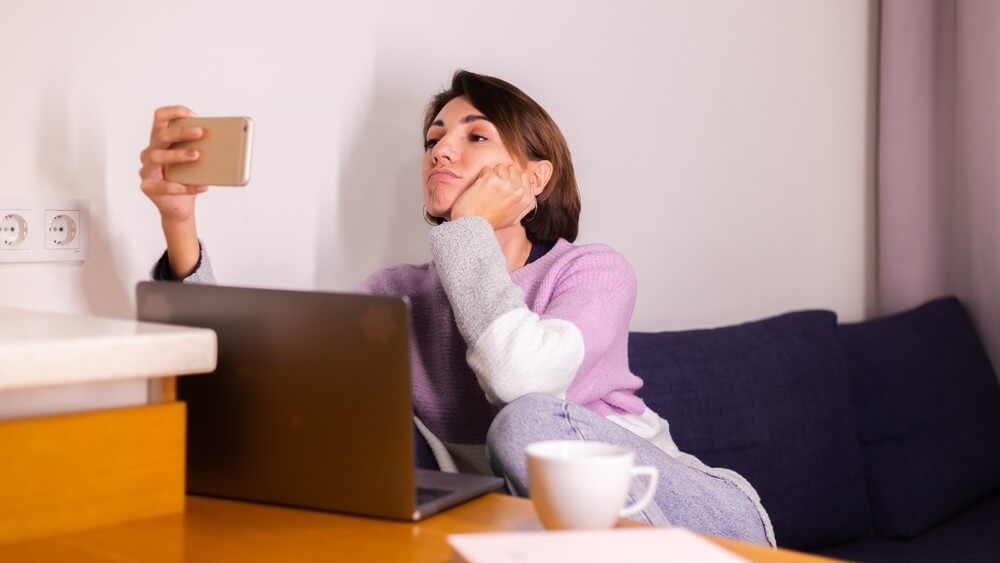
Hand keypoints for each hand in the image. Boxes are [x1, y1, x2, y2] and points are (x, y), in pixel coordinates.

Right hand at [138, 105, 206, 224]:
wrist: (180, 208)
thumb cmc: (188, 180)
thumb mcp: (196, 162)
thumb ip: (202, 149)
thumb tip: (224, 142)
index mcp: (160, 141)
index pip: (160, 118)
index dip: (174, 112)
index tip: (193, 114)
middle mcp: (150, 152)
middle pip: (161, 135)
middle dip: (181, 131)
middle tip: (201, 132)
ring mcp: (146, 170)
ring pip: (157, 156)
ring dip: (178, 154)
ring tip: (197, 155)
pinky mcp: (148, 187)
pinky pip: (166, 186)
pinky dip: (185, 186)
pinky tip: (203, 186)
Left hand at [450, 164, 536, 229]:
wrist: (473, 225)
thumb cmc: (491, 222)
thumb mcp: (514, 219)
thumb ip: (523, 204)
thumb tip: (527, 192)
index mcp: (527, 200)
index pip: (525, 177)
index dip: (513, 179)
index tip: (505, 185)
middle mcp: (519, 191)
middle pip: (514, 170)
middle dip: (504, 175)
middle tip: (495, 187)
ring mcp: (506, 184)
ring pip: (501, 167)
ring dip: (493, 174)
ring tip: (487, 188)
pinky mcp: (491, 179)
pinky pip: (487, 169)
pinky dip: (482, 176)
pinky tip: (480, 188)